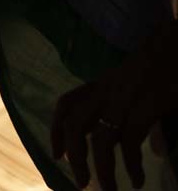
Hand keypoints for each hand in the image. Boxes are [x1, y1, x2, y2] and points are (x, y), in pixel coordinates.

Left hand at [50, 18, 177, 190]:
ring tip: (109, 190)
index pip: (67, 104)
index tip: (56, 154)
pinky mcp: (145, 105)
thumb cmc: (165, 66)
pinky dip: (131, 165)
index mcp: (103, 84)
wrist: (177, 45)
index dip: (56, 130)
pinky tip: (137, 179)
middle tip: (81, 182)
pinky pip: (128, 142)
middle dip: (75, 156)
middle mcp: (107, 90)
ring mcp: (124, 98)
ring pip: (100, 139)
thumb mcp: (141, 87)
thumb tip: (147, 148)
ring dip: (102, 170)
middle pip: (76, 124)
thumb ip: (135, 113)